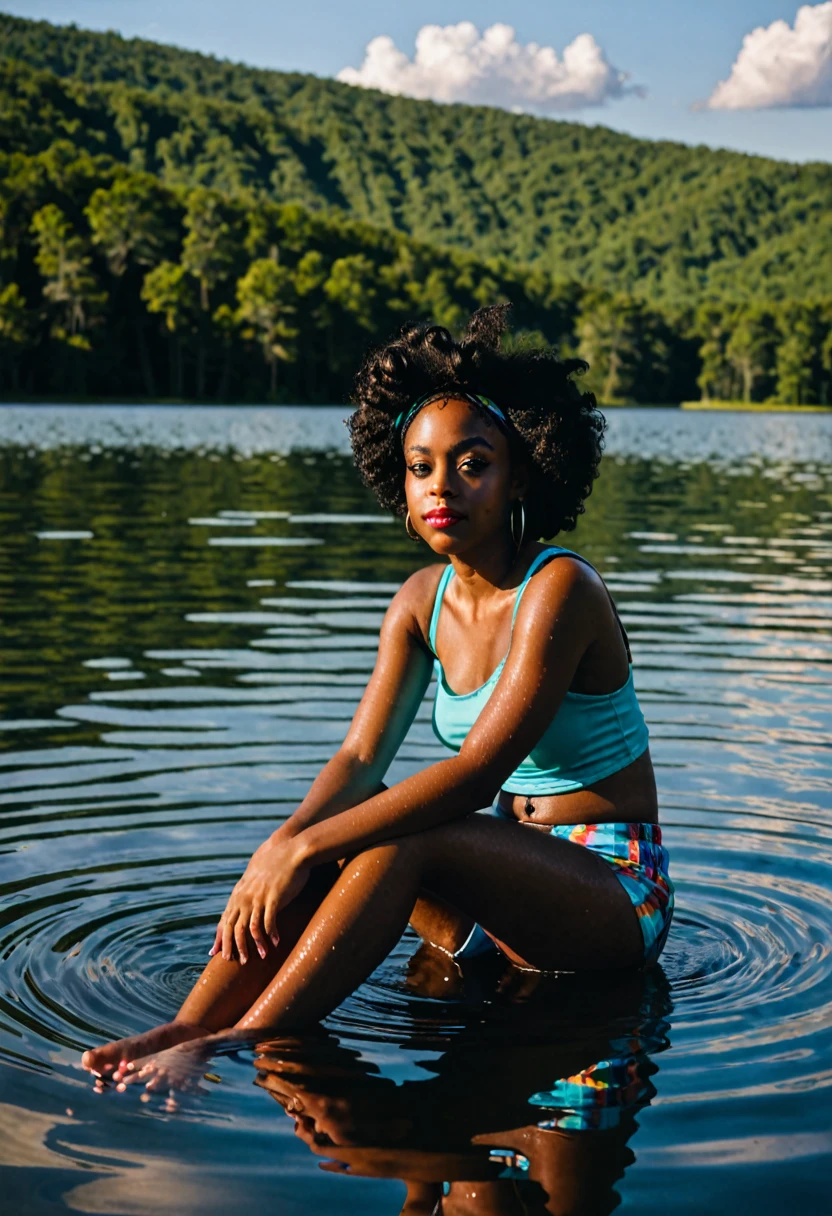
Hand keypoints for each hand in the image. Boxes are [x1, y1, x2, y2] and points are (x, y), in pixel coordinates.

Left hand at [209, 833, 308, 963]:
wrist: (292, 850)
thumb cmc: (277, 862)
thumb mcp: (256, 876)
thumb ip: (248, 889)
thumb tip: (246, 902)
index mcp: (239, 893)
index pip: (224, 919)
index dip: (220, 937)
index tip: (215, 953)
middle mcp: (245, 897)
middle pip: (233, 927)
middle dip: (233, 947)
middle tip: (237, 961)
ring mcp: (258, 898)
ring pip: (249, 928)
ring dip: (254, 945)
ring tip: (260, 957)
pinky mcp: (273, 898)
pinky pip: (268, 922)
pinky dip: (270, 935)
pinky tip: (275, 943)